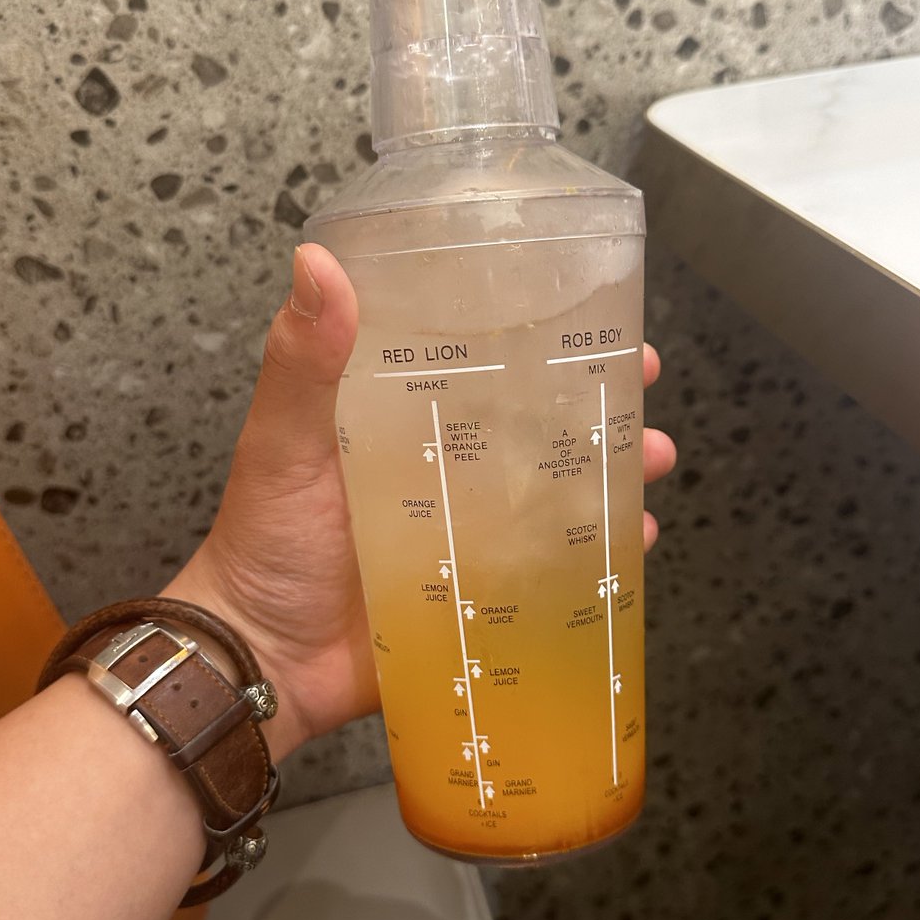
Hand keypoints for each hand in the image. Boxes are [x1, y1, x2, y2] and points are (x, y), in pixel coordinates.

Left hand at [166, 244, 675, 756]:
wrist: (265, 659)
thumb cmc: (265, 542)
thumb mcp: (282, 444)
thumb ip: (301, 363)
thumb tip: (316, 259)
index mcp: (401, 415)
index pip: (478, 357)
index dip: (534, 331)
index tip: (588, 307)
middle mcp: (445, 462)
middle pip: (533, 418)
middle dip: (595, 398)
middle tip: (641, 384)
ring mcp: (470, 527)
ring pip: (557, 486)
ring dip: (612, 469)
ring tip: (654, 459)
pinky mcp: (486, 587)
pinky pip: (554, 565)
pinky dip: (598, 553)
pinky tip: (634, 542)